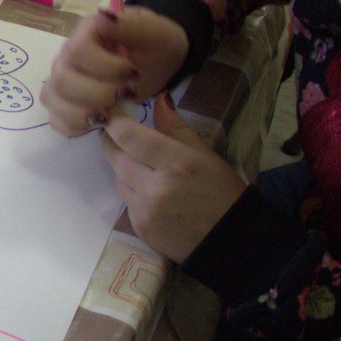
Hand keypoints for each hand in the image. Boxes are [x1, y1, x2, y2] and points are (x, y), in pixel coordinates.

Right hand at [41, 6, 188, 136]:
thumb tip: (102, 17)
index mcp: (86, 33)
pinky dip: (74, 126)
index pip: (77, 51)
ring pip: (51, 99)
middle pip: (61, 79)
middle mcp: (67, 55)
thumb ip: (131, 26)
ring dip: (82, 113)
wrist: (155, 61)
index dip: (104, 68)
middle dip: (96, 95)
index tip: (132, 73)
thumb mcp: (154, 33)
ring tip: (111, 113)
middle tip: (125, 95)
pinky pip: (55, 119)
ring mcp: (62, 79)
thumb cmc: (155, 45)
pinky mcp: (64, 102)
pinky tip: (97, 122)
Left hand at [101, 94, 246, 261]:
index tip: (109, 112)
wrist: (232, 242)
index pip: (129, 136)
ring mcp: (145, 210)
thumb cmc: (224, 192)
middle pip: (116, 156)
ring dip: (122, 166)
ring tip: (139, 161)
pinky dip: (132, 190)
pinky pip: (126, 200)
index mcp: (177, 163)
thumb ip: (176, 127)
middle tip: (113, 131)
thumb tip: (159, 99)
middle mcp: (156, 187)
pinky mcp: (139, 227)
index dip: (113, 120)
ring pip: (118, 178)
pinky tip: (149, 189)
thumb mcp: (206, 154)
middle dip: (111, 141)